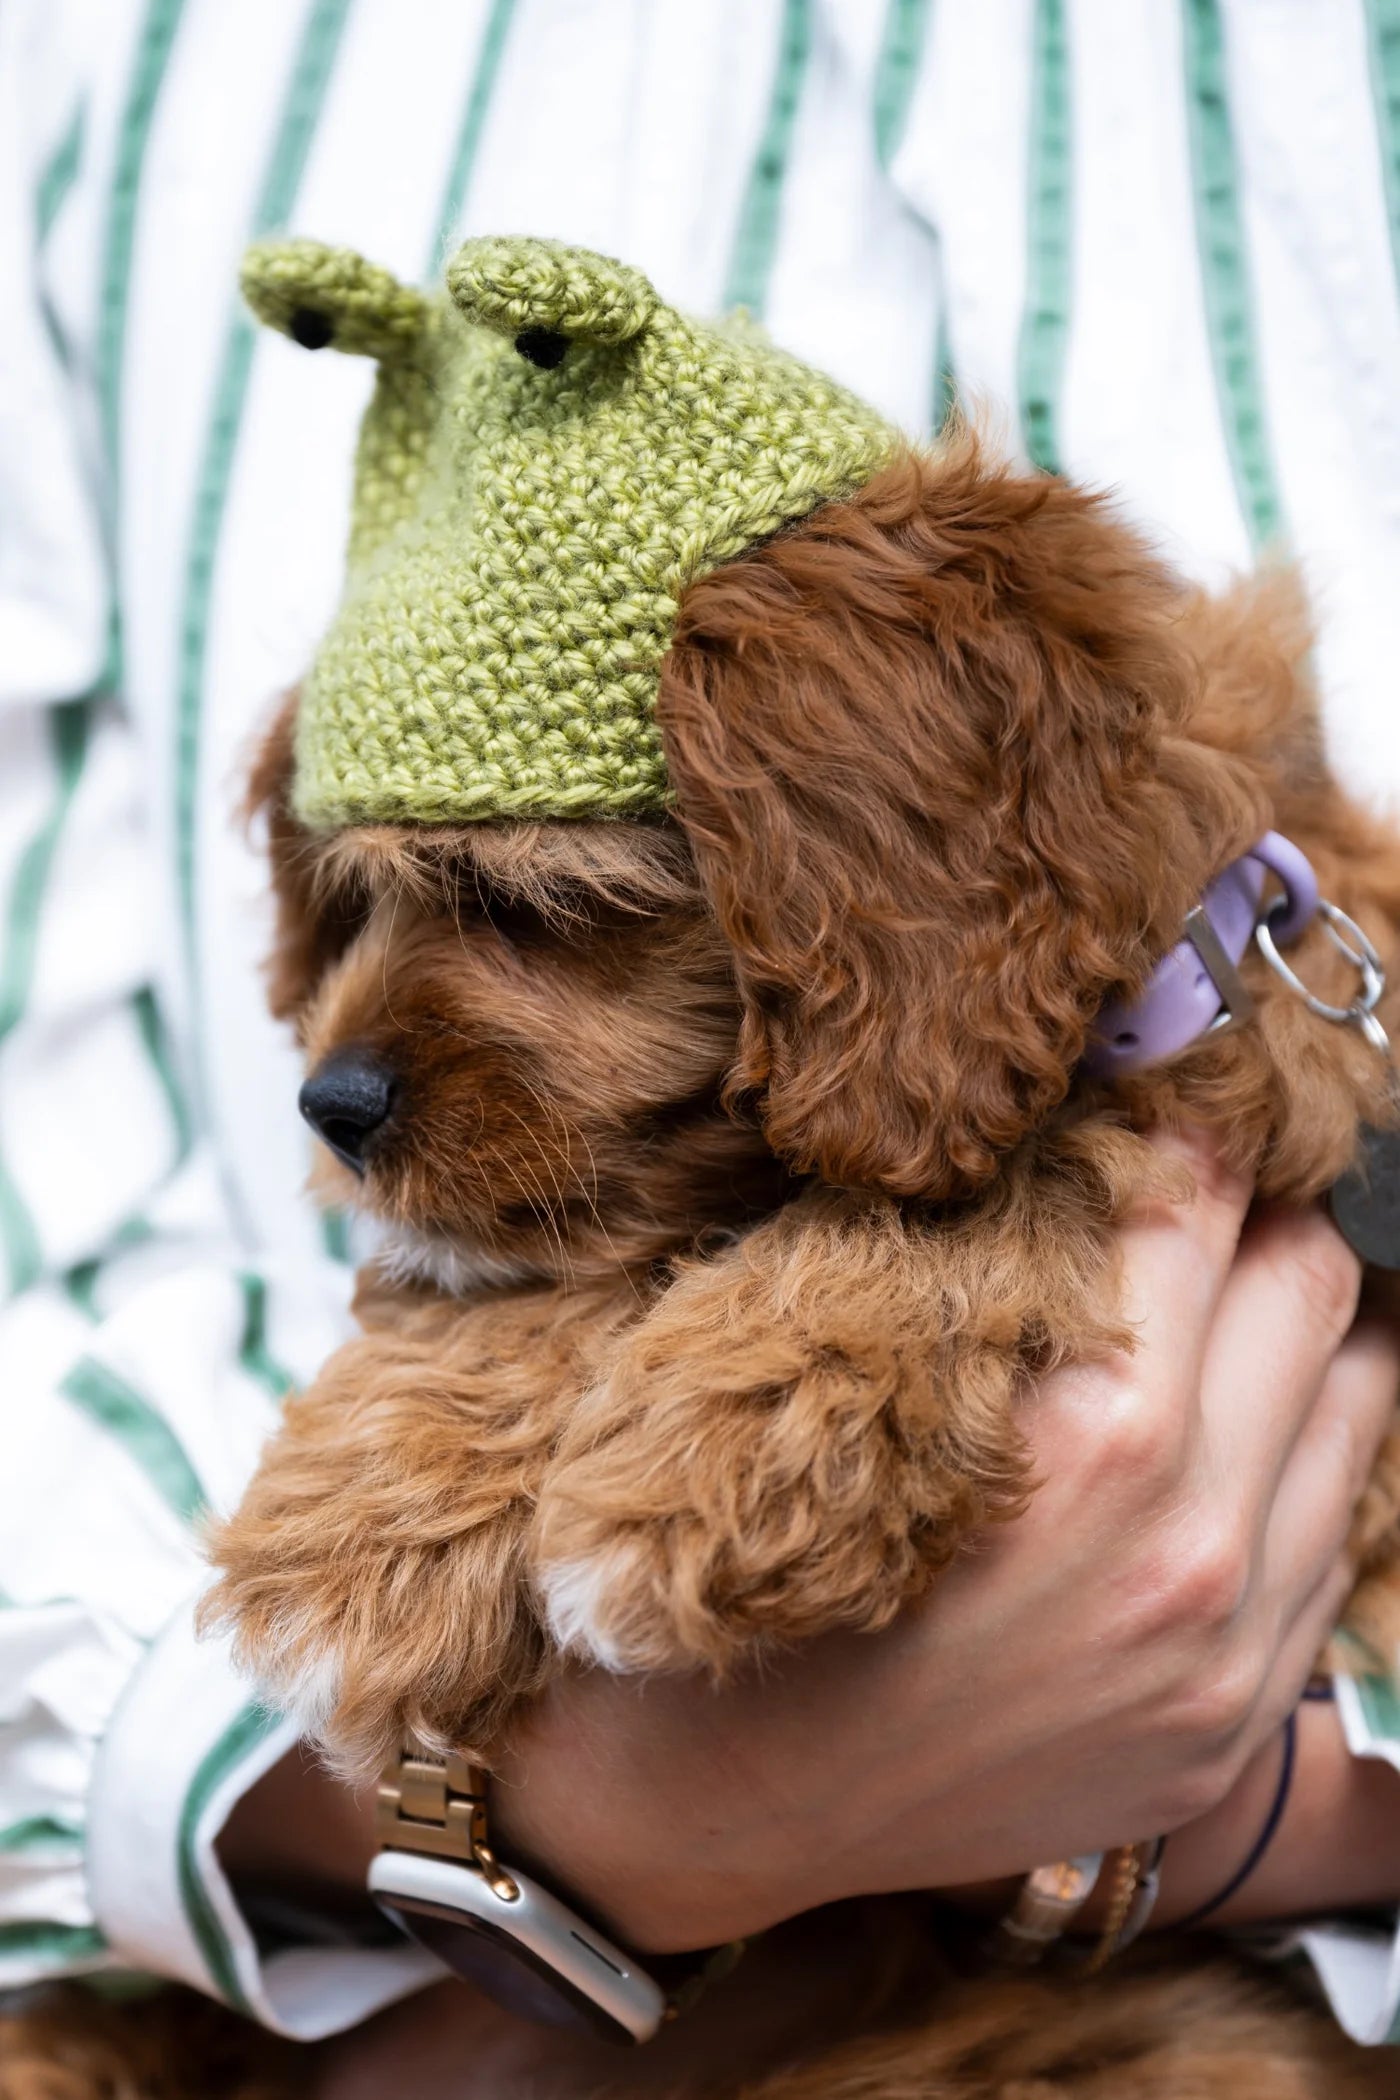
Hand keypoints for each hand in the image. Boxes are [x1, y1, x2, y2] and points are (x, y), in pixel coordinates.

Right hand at [490, 1130, 1396, 1948]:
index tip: (1169, 1101)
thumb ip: (996, 1261)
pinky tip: (1218, 1441)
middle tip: (1201, 1194)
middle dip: (1261, 1210)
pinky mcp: (1237, 1720)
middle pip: (1312, 1282)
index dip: (1188, 1126)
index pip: (1204, 1203)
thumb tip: (1086, 1138)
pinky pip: (1332, 1534)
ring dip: (1302, 1329)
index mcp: (1092, 1437)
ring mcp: (1232, 1646)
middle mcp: (1191, 1544)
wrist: (735, 1801)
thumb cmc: (762, 1559)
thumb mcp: (860, 1382)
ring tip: (1225, 1307)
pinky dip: (1296, 1457)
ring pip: (1361, 1401)